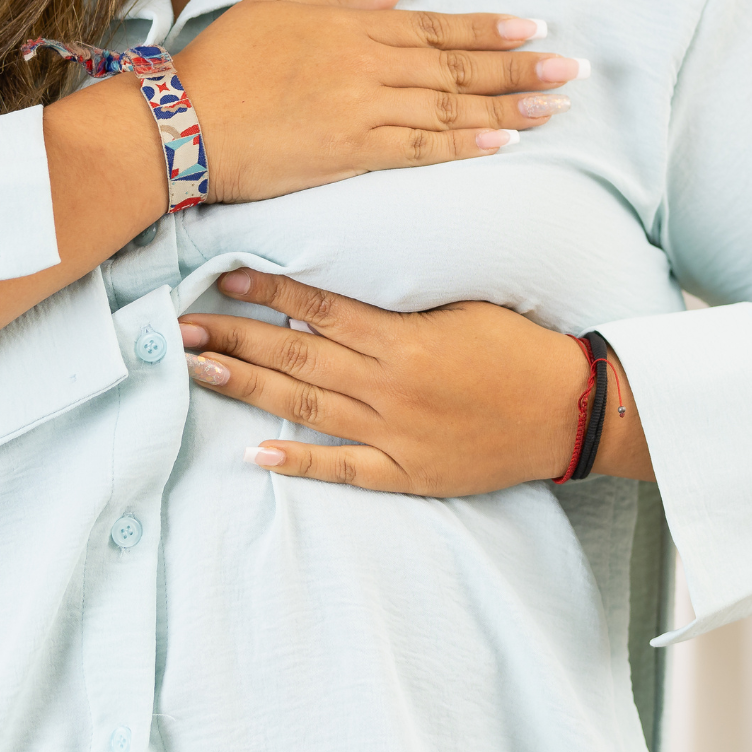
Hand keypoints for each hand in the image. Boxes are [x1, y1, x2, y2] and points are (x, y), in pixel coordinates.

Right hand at [172, 0, 588, 202]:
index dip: (490, 28)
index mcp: (354, 27)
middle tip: (571, 69)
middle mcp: (369, 64)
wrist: (182, 122)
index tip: (534, 27)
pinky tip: (506, 142)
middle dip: (519, 67)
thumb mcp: (281, 7)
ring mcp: (364, 109)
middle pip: (458, 65)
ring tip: (555, 107)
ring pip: (452, 107)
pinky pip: (423, 147)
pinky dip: (467, 144)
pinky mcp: (353, 152)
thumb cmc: (224, 62)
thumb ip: (347, 0)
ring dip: (509, 107)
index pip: (438, 26)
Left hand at [179, 269, 654, 493]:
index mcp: (405, 338)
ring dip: (248, 388)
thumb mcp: (466, 304)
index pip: (322, 308)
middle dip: (236, 339)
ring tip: (199, 371)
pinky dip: (300, 464)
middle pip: (298, 355)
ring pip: (306, 407)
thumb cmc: (521, 348)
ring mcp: (395, 434)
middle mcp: (390, 385)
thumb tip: (340, 292)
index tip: (226, 277)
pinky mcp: (407, 473)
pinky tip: (256, 456)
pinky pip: (344, 470)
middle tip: (181, 326)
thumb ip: (404, 300)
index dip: (270, 291)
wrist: (570, 411)